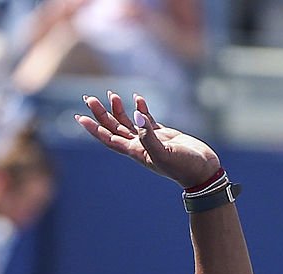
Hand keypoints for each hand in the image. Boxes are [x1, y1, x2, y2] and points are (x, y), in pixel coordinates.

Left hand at [76, 92, 219, 189]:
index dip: (94, 128)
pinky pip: (147, 119)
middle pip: (114, 128)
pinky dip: (140, 108)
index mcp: (135, 151)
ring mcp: (150, 140)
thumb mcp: (164, 152)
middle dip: (101, 114)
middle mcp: (139, 146)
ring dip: (118, 110)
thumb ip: (148, 134)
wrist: (202, 171)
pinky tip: (137, 98)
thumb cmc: (184, 166)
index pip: (109, 138)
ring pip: (128, 123)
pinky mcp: (162, 134)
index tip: (80, 117)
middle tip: (88, 99)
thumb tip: (136, 115)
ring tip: (110, 94)